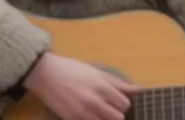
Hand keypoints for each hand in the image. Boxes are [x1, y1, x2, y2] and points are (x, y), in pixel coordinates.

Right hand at [23, 52, 139, 119]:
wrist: (45, 74)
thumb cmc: (73, 70)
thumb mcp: (98, 73)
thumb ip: (118, 83)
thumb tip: (139, 89)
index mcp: (102, 87)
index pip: (125, 104)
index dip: (124, 103)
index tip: (118, 100)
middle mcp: (94, 102)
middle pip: (118, 118)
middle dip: (117, 114)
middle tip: (110, 108)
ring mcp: (81, 113)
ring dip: (105, 119)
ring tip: (99, 112)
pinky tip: (89, 115)